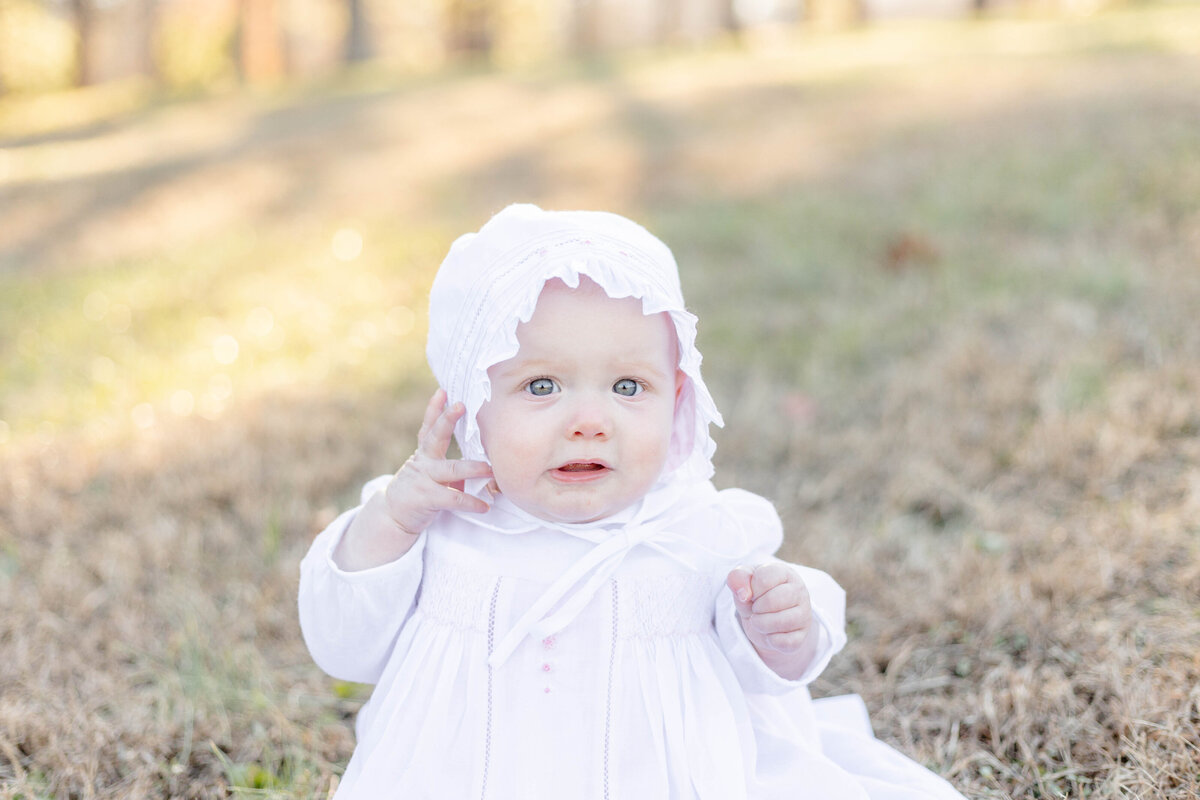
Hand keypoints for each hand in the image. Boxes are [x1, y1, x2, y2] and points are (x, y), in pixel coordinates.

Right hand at [334, 389, 492, 570]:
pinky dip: (471, 502)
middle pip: (435, 437)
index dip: (435, 409)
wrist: (393, 516)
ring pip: (451, 470)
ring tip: (490, 469)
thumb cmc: (420, 491)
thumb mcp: (431, 473)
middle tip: (460, 405)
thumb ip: (451, 465)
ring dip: (473, 469)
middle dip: (447, 420)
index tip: (443, 391)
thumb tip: (484, 463)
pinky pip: (453, 499)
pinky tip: (484, 506)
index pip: (429, 427)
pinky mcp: (426, 498)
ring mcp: (423, 479)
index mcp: (424, 454)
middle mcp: (423, 462)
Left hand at [726, 562, 817, 680]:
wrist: (765, 617)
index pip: (764, 578)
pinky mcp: (802, 636)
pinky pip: (785, 642)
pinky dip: (771, 640)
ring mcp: (804, 614)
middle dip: (756, 608)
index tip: (752, 593)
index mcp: (784, 573)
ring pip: (782, 622)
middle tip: (755, 609)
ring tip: (758, 621)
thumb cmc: (755, 594)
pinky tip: (769, 633)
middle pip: (774, 601)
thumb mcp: (742, 582)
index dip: (750, 589)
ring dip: (761, 624)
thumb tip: (743, 594)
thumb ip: (737, 578)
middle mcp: (799, 591)